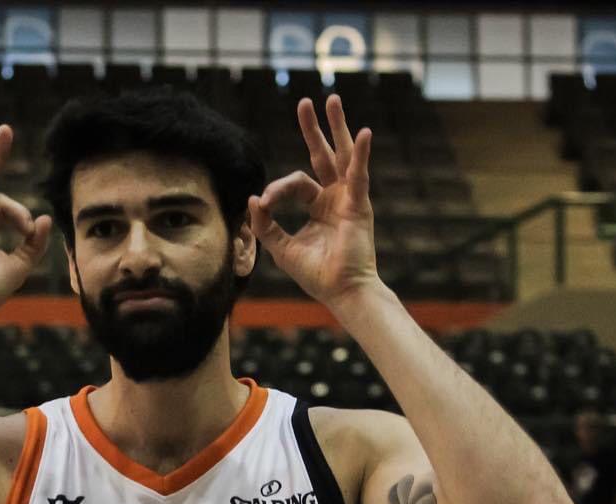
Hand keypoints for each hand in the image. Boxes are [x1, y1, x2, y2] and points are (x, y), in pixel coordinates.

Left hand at [249, 95, 379, 307]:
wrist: (340, 291)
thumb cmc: (315, 274)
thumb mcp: (280, 247)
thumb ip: (266, 224)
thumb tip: (252, 200)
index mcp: (319, 206)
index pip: (296, 184)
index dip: (277, 190)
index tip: (264, 202)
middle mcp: (335, 197)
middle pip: (323, 155)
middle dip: (313, 129)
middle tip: (303, 104)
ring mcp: (349, 198)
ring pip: (342, 155)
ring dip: (337, 126)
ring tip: (331, 99)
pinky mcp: (359, 204)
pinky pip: (359, 174)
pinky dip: (362, 153)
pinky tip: (363, 132)